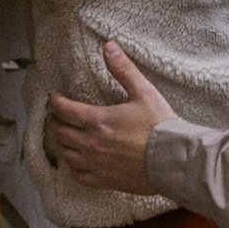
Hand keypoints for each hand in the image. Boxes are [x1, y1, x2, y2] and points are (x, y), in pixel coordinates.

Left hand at [45, 42, 176, 193]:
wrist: (174, 160)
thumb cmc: (160, 126)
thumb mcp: (144, 92)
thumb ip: (123, 70)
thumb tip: (109, 47)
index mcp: (98, 121)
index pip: (65, 110)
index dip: (56, 103)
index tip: (54, 98)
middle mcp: (92, 144)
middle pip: (60, 132)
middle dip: (56, 122)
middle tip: (57, 116)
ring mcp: (97, 164)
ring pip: (66, 154)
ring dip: (61, 143)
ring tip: (63, 136)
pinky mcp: (105, 180)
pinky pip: (79, 175)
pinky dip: (73, 167)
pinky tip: (76, 162)